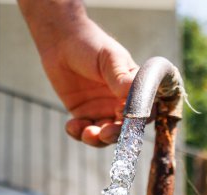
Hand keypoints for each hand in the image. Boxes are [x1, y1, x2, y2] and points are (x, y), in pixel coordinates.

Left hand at [19, 2, 137, 146]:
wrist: (61, 43)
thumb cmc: (91, 45)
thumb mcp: (108, 58)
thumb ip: (119, 76)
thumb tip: (131, 91)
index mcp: (134, 90)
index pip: (144, 111)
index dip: (136, 119)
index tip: (122, 113)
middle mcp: (121, 104)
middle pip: (124, 130)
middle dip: (115, 135)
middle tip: (104, 133)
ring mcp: (102, 111)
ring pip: (105, 135)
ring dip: (96, 139)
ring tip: (85, 132)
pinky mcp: (84, 115)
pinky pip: (84, 132)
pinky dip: (78, 133)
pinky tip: (71, 125)